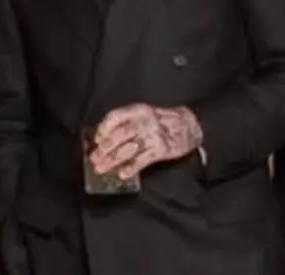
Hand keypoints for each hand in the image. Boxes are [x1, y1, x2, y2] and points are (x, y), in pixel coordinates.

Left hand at [89, 103, 203, 178]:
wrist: (191, 125)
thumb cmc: (163, 121)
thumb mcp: (145, 114)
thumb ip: (127, 122)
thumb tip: (103, 138)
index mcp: (138, 110)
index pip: (116, 116)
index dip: (104, 128)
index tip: (96, 140)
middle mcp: (145, 121)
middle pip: (120, 134)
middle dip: (105, 148)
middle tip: (94, 158)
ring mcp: (154, 135)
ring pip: (128, 149)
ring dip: (113, 160)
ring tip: (101, 168)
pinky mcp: (161, 149)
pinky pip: (142, 160)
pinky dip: (131, 167)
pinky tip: (122, 174)